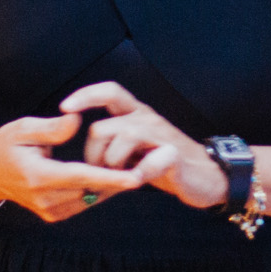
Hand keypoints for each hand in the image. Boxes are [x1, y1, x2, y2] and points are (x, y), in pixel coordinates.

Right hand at [0, 112, 149, 223]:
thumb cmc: (5, 144)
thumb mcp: (23, 128)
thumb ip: (52, 128)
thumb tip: (78, 122)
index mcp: (38, 176)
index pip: (82, 177)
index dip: (111, 177)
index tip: (136, 177)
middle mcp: (45, 199)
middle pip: (92, 191)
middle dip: (120, 180)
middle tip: (147, 165)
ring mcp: (49, 211)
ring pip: (91, 199)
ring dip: (111, 186)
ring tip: (135, 169)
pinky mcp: (53, 215)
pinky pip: (83, 203)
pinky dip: (98, 191)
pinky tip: (113, 178)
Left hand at [60, 82, 226, 210]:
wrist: (206, 176)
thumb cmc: (163, 162)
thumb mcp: (135, 148)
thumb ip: (111, 144)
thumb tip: (82, 156)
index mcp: (136, 113)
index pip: (109, 91)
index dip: (85, 95)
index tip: (64, 107)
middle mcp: (147, 119)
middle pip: (102, 128)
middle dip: (94, 155)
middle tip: (102, 173)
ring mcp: (161, 136)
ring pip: (120, 141)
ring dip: (113, 166)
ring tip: (122, 178)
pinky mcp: (173, 156)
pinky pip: (148, 163)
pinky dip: (139, 173)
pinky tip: (139, 180)